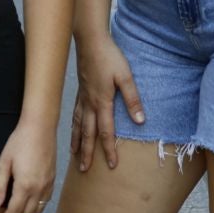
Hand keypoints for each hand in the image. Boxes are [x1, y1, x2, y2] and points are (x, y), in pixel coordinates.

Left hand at [0, 116, 56, 212]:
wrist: (40, 127)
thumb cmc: (20, 141)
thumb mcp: (4, 163)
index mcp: (25, 185)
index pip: (14, 212)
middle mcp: (39, 188)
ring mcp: (48, 185)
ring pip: (37, 210)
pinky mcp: (52, 180)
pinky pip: (45, 202)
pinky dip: (36, 210)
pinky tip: (29, 209)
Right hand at [70, 33, 144, 171]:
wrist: (90, 42)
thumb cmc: (110, 57)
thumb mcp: (125, 77)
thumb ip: (133, 99)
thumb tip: (140, 120)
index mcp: (102, 102)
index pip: (106, 132)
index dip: (109, 149)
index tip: (111, 165)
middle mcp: (90, 104)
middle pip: (88, 134)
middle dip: (87, 153)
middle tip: (85, 170)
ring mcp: (82, 98)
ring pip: (78, 126)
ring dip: (77, 142)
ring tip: (74, 156)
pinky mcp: (80, 92)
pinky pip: (75, 115)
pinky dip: (73, 127)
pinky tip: (73, 130)